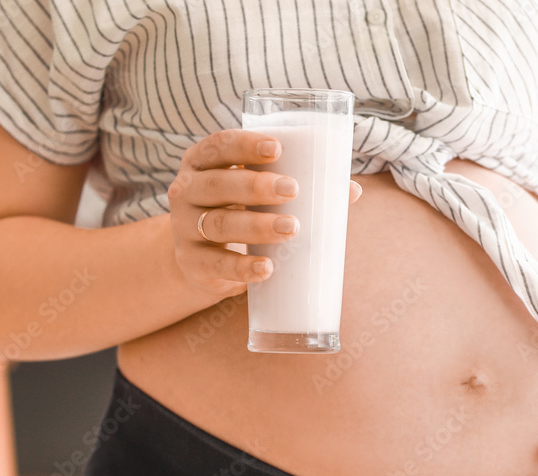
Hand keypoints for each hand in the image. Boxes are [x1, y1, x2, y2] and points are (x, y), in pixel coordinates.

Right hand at [168, 129, 362, 295]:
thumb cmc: (239, 214)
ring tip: (292, 228)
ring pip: (219, 223)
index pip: (219, 146)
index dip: (244, 145)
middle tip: (292, 189)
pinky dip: (242, 268)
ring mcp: (185, 228)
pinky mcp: (191, 263)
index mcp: (203, 164)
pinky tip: (267, 268)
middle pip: (218, 184)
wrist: (199, 262)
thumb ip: (299, 187)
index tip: (277, 148)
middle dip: (255, 185)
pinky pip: (216, 264)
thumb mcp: (256, 196)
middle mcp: (187, 191)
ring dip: (256, 225)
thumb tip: (352, 190)